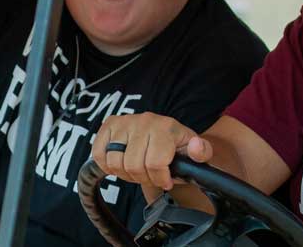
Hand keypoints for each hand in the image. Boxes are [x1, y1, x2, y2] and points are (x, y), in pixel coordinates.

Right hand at [91, 112, 213, 190]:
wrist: (164, 133)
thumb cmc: (178, 147)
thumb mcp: (197, 152)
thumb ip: (202, 152)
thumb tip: (196, 146)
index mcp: (166, 127)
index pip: (155, 163)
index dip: (159, 179)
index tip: (166, 181)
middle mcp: (144, 120)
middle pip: (134, 165)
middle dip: (143, 178)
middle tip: (150, 176)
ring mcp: (125, 121)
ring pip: (115, 161)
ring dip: (125, 174)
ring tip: (137, 171)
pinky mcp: (109, 124)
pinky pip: (100, 153)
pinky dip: (108, 165)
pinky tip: (121, 165)